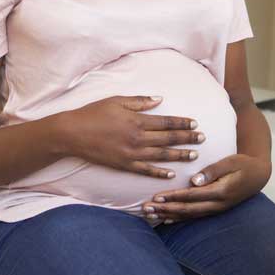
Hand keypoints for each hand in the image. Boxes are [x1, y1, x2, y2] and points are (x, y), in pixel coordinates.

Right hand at [55, 95, 203, 178]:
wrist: (72, 133)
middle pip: (168, 139)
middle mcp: (137, 138)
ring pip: (161, 156)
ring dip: (179, 155)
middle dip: (188, 138)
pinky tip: (171, 174)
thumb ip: (140, 101)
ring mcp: (131, 153)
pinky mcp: (123, 165)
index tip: (195, 124)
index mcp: (137, 120)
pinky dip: (159, 172)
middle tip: (203, 138)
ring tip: (194, 155)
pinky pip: (145, 170)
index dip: (182, 123)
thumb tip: (160, 99)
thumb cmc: (94, 113)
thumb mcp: (117, 100)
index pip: (166, 122)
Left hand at [142, 153, 270, 221]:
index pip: (192, 196)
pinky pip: (194, 216)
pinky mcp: (214, 209)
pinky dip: (179, 218)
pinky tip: (166, 219)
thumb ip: (212, 170)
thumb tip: (194, 180)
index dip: (173, 197)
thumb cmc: (243, 165)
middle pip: (187, 210)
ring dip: (168, 215)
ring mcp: (216, 209)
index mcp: (220, 192)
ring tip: (150, 214)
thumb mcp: (231, 162)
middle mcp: (217, 204)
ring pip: (188, 215)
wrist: (258, 176)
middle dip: (165, 209)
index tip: (156, 196)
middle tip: (146, 208)